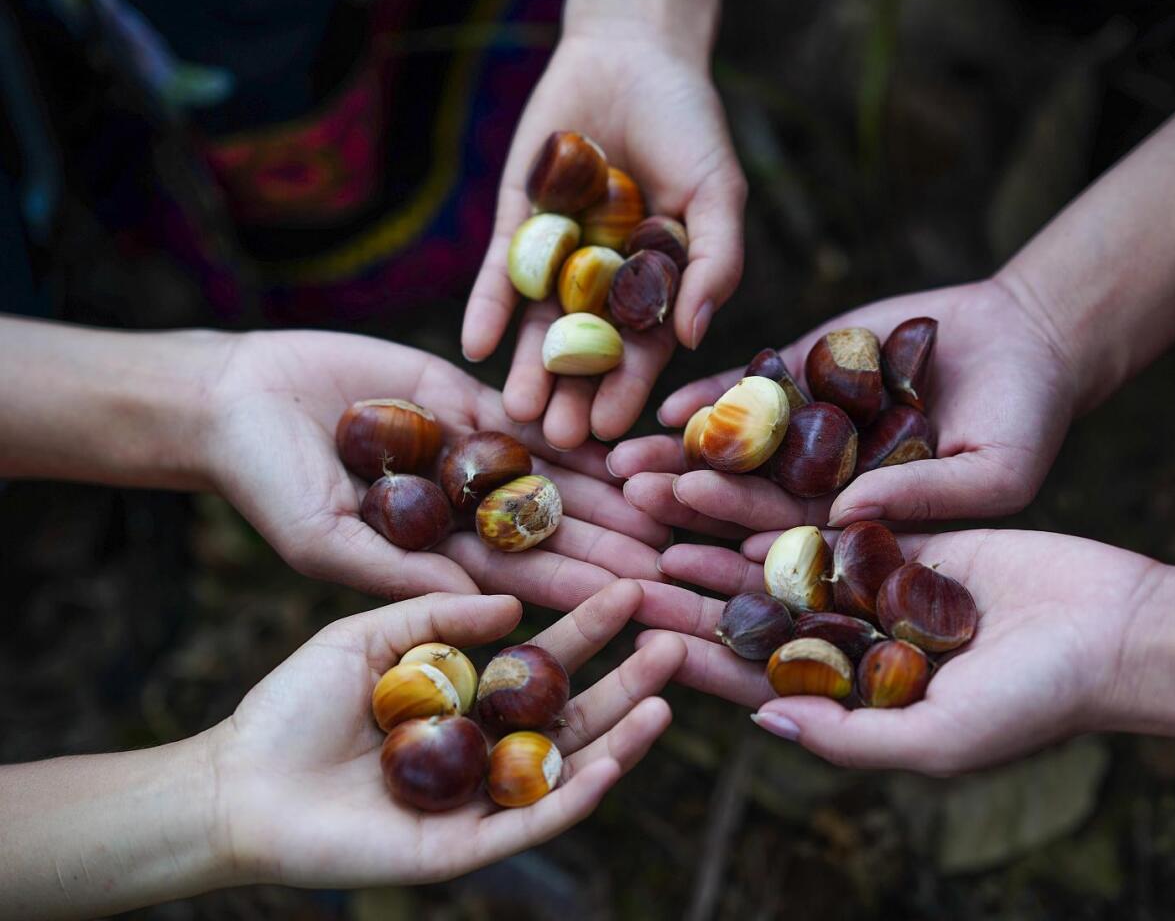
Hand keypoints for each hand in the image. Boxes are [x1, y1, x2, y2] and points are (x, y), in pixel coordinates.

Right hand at [202, 330, 668, 601]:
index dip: (580, 587)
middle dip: (613, 542)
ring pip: (552, 472)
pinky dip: (571, 423)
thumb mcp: (327, 542)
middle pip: (554, 528)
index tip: (634, 601)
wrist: (235, 399)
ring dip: (608, 487)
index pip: (523, 576)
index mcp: (438, 554)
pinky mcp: (463, 396)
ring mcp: (468, 451)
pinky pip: (528, 410)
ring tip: (666, 499)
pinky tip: (622, 434)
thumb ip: (404, 572)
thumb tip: (487, 608)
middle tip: (676, 556)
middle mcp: (464, 508)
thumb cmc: (266, 484)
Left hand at [208, 580, 684, 886]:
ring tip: (664, 699)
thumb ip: (436, 619)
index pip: (545, 661)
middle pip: (574, 714)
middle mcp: (485, 747)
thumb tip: (512, 606)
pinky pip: (531, 821)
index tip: (632, 590)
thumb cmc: (293, 708)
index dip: (589, 628)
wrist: (240, 784)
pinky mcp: (463, 846)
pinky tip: (611, 763)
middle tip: (673, 643)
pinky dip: (574, 797)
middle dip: (627, 681)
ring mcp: (479, 798)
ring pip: (567, 770)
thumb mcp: (366, 637)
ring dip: (621, 738)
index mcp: (467, 698)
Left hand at [460, 30, 745, 448]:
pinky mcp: (516, 226)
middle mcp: (605, 284)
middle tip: (557, 437)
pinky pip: (498, 275)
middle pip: (585, 349)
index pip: (642, 348)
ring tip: (517, 409)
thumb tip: (695, 338)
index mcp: (658, 285)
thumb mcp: (718, 193)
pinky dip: (487, 307)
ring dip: (526, 366)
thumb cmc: (690, 126)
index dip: (627, 388)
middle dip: (571, 393)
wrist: (630, 56)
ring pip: (538, 324)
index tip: (609, 429)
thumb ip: (715, 263)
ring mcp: (557, 258)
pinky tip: (474, 343)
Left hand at [608, 278, 1077, 533]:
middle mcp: (828, 500)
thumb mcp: (992, 476)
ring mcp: (816, 440)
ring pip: (741, 458)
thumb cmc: (1029, 424)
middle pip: (746, 517)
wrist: (1039, 340)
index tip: (667, 580)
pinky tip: (667, 403)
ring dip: (684, 460)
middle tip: (630, 510)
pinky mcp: (812, 379)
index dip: (725, 578)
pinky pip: (755, 392)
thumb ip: (920, 503)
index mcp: (863, 546)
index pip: (786, 577)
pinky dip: (715, 396)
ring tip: (625, 465)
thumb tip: (835, 525)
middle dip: (687, 512)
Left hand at [632, 530, 1158, 774]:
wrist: (1118, 626)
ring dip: (715, 522)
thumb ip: (851, 737)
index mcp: (852, 695)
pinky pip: (824, 504)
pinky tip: (723, 461)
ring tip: (653, 491)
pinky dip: (778, 486)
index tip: (633, 628)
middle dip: (685, 582)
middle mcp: (852, 637)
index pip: (752, 676)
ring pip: (776, 548)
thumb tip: (761, 724)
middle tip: (618, 552)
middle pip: (750, 608)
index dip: (689, 653)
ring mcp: (874, 580)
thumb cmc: (1039, 698)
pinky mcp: (901, 529)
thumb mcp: (941, 736)